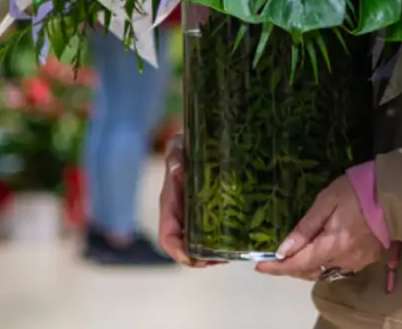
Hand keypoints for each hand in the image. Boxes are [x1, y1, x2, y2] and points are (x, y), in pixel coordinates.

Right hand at [157, 134, 223, 267]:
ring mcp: (191, 215)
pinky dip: (217, 244)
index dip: (177, 251)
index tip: (193, 259)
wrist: (194, 141)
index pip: (167, 237)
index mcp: (169, 205)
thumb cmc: (184, 145)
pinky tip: (233, 244)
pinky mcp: (205, 211)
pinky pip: (207, 234)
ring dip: (209, 256)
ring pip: (195, 244)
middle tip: (220, 260)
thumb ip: (174, 157)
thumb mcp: (178, 148)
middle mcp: (179, 214)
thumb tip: (176, 167)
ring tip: (229, 257)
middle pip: (183, 247)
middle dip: (198, 259)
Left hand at [256, 176, 384, 280]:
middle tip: (277, 256)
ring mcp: (357, 261)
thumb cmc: (359, 190)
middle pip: (310, 271)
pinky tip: (322, 248)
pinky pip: (339, 266)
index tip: (260, 266)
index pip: (298, 264)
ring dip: (308, 264)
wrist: (396, 194)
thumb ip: (306, 226)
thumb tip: (284, 249)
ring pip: (324, 270)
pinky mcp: (367, 259)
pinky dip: (325, 261)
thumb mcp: (327, 200)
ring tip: (298, 251)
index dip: (277, 267)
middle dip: (291, 267)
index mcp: (332, 245)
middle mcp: (344, 259)